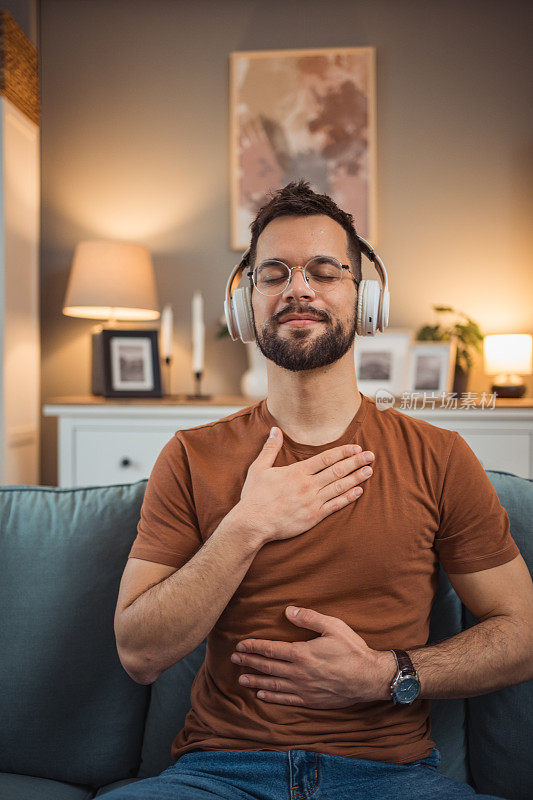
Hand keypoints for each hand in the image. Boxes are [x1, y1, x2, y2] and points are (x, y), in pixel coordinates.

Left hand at [230, 605, 395, 707]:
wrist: (370, 678)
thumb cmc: (353, 649)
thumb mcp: (333, 626)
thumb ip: (309, 618)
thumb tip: (288, 610)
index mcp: (302, 653)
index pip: (271, 649)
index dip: (254, 647)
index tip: (240, 644)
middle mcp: (299, 673)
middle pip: (268, 667)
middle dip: (250, 661)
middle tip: (234, 658)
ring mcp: (304, 689)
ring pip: (273, 684)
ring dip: (256, 680)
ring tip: (241, 678)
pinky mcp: (311, 700)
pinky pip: (286, 700)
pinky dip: (272, 697)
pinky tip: (262, 695)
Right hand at [236, 428, 374, 544]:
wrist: (252, 523)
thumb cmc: (254, 497)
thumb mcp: (259, 468)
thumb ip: (270, 448)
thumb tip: (274, 430)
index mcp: (297, 472)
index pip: (326, 458)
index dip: (343, 452)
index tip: (356, 448)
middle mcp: (308, 485)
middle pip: (337, 470)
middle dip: (356, 462)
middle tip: (371, 456)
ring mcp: (312, 502)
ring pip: (339, 487)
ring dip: (356, 478)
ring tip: (369, 471)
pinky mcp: (313, 517)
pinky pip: (335, 506)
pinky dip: (348, 498)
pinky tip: (359, 492)